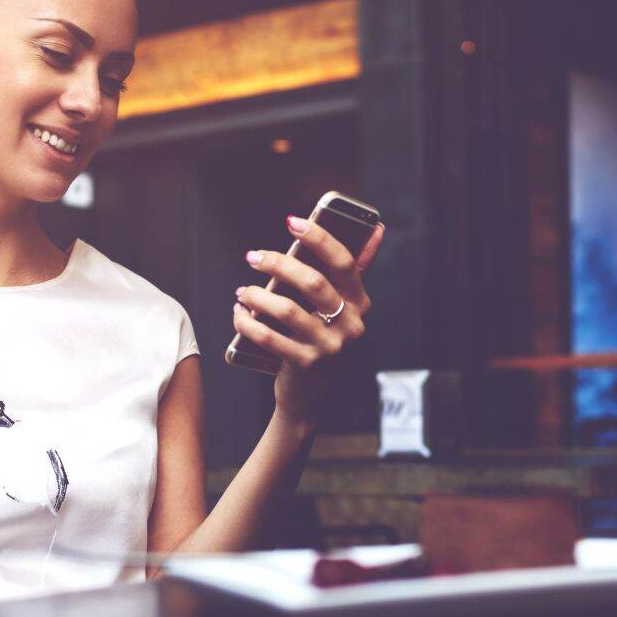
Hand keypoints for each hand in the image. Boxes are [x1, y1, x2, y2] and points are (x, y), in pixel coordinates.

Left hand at [233, 215, 384, 424]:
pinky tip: (238, 315)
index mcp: (359, 302)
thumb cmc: (323, 336)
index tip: (292, 222)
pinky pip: (270, 337)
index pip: (344, 262)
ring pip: (288, 310)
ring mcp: (330, 347)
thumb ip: (355, 268)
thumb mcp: (343, 306)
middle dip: (277, 264)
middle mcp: (350, 325)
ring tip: (242, 292)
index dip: (319, 238)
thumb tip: (377, 228)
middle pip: (313, 283)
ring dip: (257, 296)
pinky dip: (248, 323)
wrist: (312, 394)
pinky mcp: (306, 365)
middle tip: (253, 256)